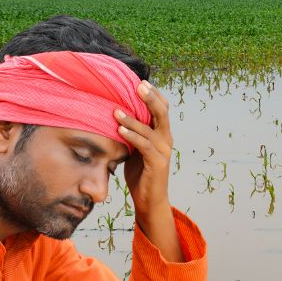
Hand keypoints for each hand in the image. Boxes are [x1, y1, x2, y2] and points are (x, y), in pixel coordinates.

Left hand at [113, 82, 182, 261]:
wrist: (149, 200)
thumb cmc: (140, 173)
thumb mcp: (135, 148)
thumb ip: (132, 133)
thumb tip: (115, 114)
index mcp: (163, 134)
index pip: (162, 108)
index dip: (154, 94)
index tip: (140, 81)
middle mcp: (167, 140)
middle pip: (162, 112)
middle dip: (150, 97)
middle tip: (138, 84)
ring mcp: (164, 151)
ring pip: (150, 129)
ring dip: (132, 118)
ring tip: (116, 110)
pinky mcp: (158, 163)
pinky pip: (144, 145)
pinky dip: (132, 136)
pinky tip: (120, 129)